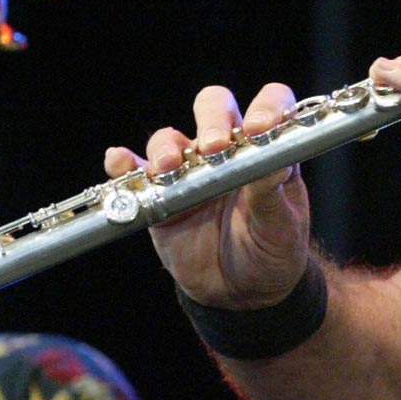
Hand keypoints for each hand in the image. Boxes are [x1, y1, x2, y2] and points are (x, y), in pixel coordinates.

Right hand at [105, 83, 314, 308]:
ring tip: (168, 169)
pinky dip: (122, 163)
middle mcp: (227, 151)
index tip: (259, 129)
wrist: (241, 293)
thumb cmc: (270, 252)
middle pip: (214, 108)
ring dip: (166, 147)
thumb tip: (274, 157)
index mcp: (266, 151)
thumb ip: (272, 192)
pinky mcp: (159, 195)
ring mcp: (190, 171)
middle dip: (211, 120)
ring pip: (170, 138)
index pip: (269, 106)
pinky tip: (119, 162)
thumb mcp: (281, 226)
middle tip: (212, 147)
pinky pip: (135, 171)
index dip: (266, 106)